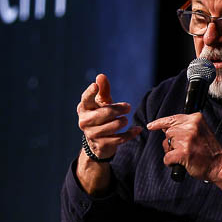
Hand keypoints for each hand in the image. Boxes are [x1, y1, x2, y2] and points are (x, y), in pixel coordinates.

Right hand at [75, 73, 142, 193]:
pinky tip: (137, 129)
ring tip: (126, 120)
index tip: (95, 86)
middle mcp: (84, 121)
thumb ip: (103, 90)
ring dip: (122, 122)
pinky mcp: (101, 145)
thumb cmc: (101, 115)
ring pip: (111, 127)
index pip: (86, 99)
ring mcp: (92, 134)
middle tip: (128, 107)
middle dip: (118, 109)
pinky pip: (118, 139)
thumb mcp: (102, 102)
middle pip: (103, 114)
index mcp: (84, 108)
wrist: (99, 141)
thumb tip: (101, 76)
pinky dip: (130, 134)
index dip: (90, 92)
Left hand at [145, 112, 221, 191]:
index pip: (172, 118)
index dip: (159, 123)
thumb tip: (165, 128)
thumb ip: (185, 127)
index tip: (150, 126)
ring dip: (172, 152)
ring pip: (166, 145)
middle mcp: (191, 127)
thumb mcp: (200, 131)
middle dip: (171, 142)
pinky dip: (171, 163)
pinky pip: (167, 157)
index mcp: (195, 119)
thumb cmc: (210, 151)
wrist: (220, 165)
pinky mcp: (183, 153)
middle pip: (168, 133)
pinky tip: (181, 163)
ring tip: (185, 156)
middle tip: (184, 149)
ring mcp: (186, 140)